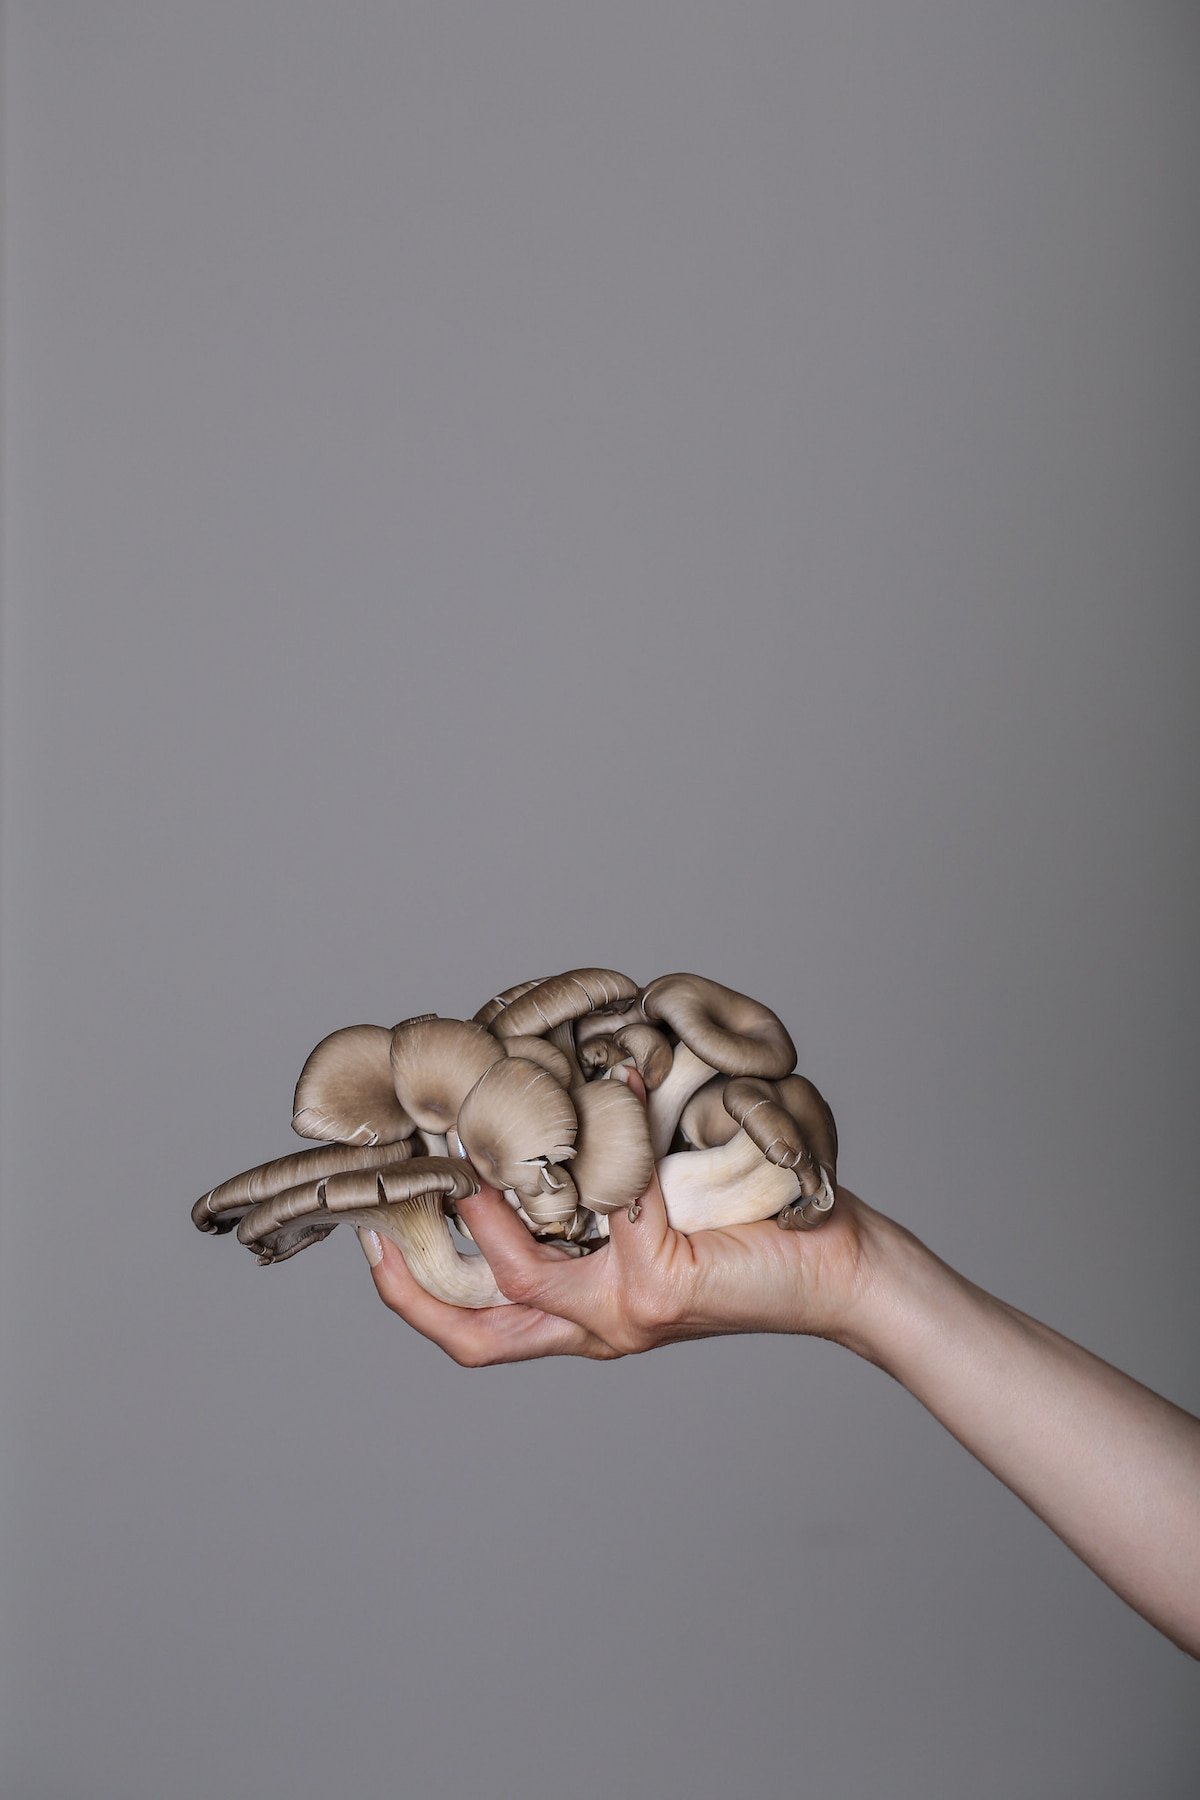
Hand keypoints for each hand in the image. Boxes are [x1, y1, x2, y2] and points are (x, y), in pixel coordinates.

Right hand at [364, 1069, 880, 1363]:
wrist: (837, 1265)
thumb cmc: (749, 1228)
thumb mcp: (650, 1212)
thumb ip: (592, 1186)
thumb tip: (533, 1104)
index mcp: (582, 1317)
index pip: (474, 1330)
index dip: (410, 1293)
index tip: (371, 1232)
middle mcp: (595, 1327)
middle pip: (475, 1331)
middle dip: (412, 1278)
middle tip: (384, 1207)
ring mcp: (625, 1313)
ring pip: (522, 1273)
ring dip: (492, 1206)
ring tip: (484, 1140)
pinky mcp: (663, 1285)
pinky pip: (614, 1203)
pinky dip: (610, 1129)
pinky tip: (619, 1078)